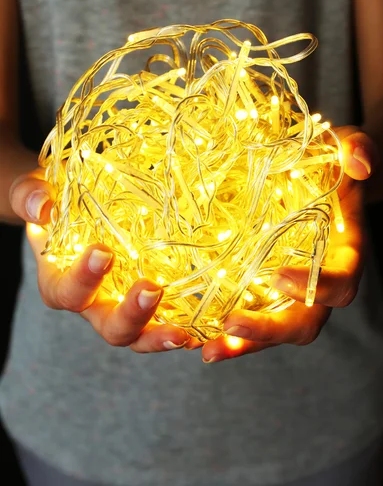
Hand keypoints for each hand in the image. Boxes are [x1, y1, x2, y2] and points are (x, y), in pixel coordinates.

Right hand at [9, 170, 189, 352]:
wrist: (69, 211)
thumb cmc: (51, 202)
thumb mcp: (33, 192)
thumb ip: (30, 197)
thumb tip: (42, 207)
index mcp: (61, 282)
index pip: (67, 291)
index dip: (84, 278)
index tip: (104, 251)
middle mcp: (93, 304)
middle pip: (109, 327)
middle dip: (130, 315)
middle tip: (151, 290)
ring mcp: (123, 307)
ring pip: (140, 335)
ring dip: (160, 335)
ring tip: (183, 333)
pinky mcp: (150, 304)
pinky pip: (167, 323)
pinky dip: (186, 329)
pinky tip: (206, 329)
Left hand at [201, 126, 377, 362]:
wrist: (314, 179)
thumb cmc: (328, 162)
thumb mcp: (341, 146)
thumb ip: (355, 148)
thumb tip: (359, 163)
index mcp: (343, 255)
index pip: (339, 283)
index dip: (315, 286)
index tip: (277, 276)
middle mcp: (318, 283)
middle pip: (303, 323)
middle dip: (268, 330)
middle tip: (229, 324)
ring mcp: (288, 293)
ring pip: (272, 331)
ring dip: (241, 344)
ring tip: (206, 348)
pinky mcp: (263, 292)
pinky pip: (249, 317)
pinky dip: (224, 332)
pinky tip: (190, 335)